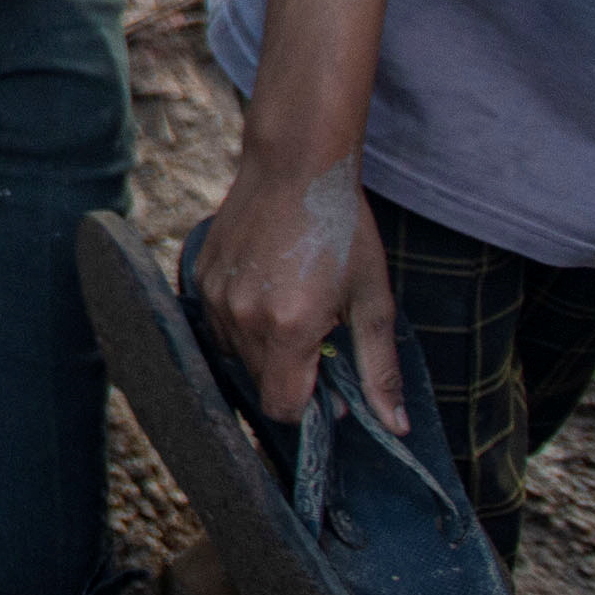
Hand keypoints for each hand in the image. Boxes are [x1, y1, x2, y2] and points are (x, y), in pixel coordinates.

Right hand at [197, 152, 407, 431]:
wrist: (294, 166)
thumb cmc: (342, 229)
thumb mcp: (373, 301)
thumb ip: (379, 370)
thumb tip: (395, 428)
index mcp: (289, 328)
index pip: (282, 407)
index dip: (309, 406)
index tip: (330, 382)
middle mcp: (242, 318)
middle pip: (260, 383)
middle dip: (291, 374)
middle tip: (319, 335)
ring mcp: (214, 297)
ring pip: (235, 355)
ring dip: (264, 348)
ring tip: (292, 305)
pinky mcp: (199, 277)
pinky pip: (216, 324)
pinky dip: (241, 321)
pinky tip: (267, 288)